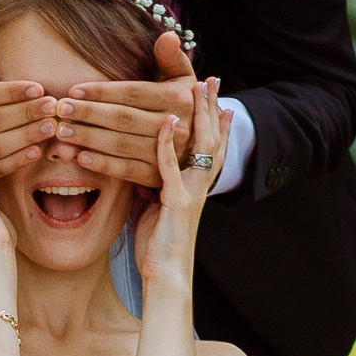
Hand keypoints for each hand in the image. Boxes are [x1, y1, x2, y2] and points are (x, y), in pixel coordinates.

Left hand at [57, 30, 197, 186]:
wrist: (199, 144)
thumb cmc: (181, 103)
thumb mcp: (181, 77)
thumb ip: (171, 56)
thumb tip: (167, 36)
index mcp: (179, 99)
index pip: (133, 94)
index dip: (101, 92)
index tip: (73, 90)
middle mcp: (176, 127)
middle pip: (123, 119)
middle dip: (88, 114)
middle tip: (59, 110)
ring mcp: (168, 154)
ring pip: (122, 145)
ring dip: (88, 139)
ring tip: (61, 132)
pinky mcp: (159, 176)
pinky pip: (128, 171)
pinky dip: (103, 165)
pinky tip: (80, 157)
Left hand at [131, 79, 230, 297]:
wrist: (164, 276)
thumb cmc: (157, 245)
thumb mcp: (156, 207)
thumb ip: (155, 182)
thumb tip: (140, 163)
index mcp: (196, 186)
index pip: (211, 145)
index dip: (214, 119)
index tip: (214, 93)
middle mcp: (200, 186)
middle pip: (213, 138)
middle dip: (212, 107)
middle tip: (214, 79)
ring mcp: (191, 192)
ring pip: (201, 145)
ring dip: (199, 113)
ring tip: (196, 86)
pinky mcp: (177, 202)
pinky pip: (171, 166)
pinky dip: (168, 141)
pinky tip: (166, 120)